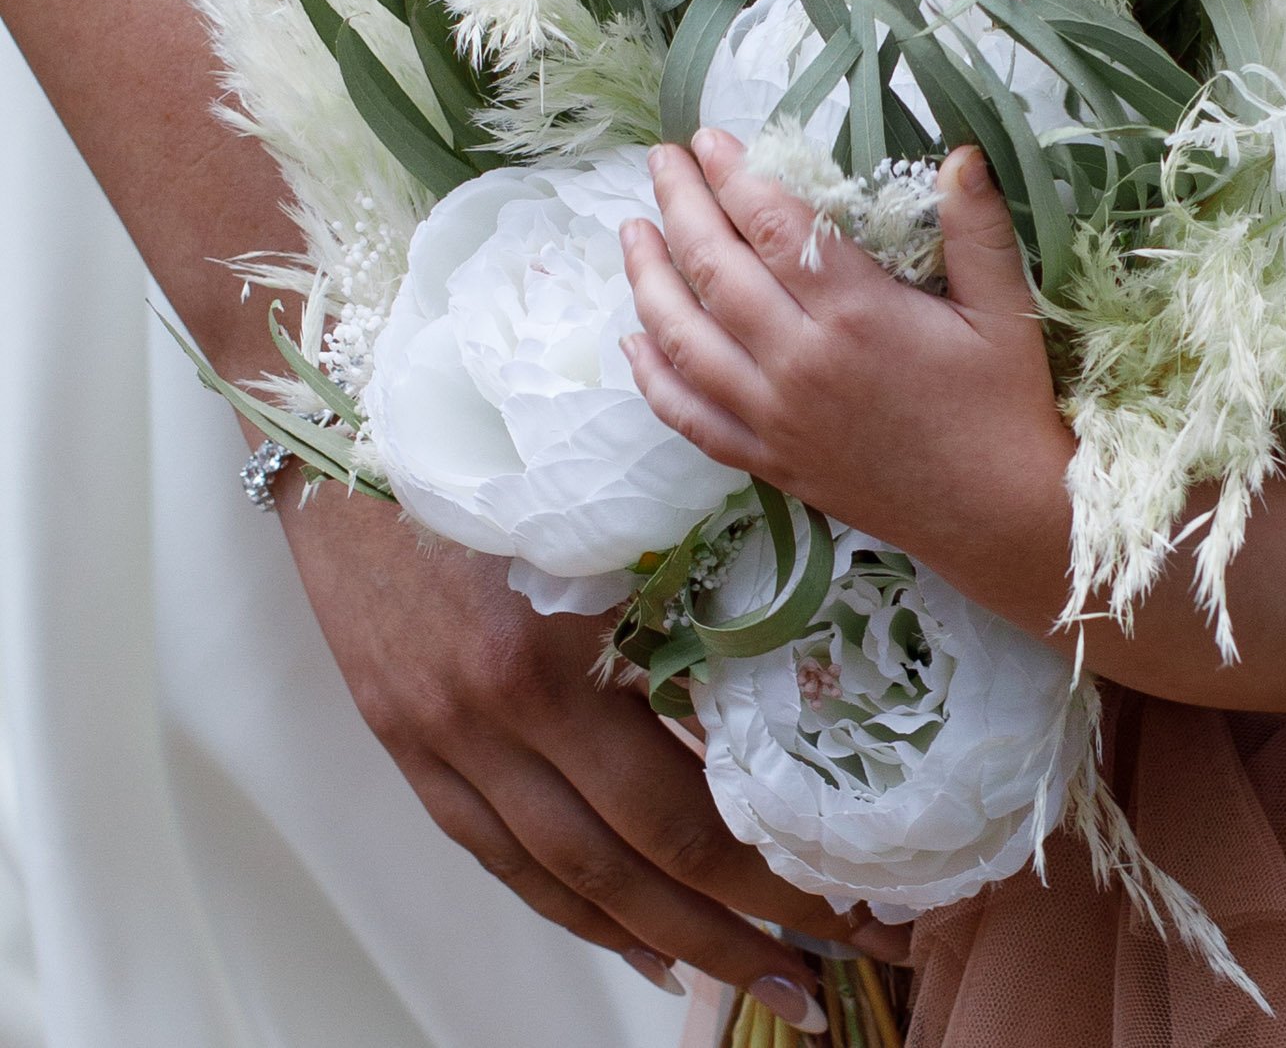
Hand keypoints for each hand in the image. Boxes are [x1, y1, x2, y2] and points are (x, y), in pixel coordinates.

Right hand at [278, 474, 908, 1013]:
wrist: (342, 404)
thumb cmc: (495, 422)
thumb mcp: (607, 498)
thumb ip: (681, 586)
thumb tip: (781, 669)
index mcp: (553, 656)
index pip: (679, 814)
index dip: (769, 878)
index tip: (848, 906)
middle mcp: (489, 717)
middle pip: (627, 869)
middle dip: (734, 935)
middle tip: (825, 974)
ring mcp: (437, 736)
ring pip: (559, 879)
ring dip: (655, 939)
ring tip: (741, 976)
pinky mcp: (402, 734)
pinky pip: (493, 852)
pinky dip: (564, 906)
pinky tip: (623, 932)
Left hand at [620, 135, 1071, 582]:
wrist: (995, 517)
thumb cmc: (1004, 405)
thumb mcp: (1005, 309)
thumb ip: (978, 228)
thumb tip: (961, 153)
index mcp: (856, 315)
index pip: (772, 227)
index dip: (734, 175)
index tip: (710, 138)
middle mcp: (801, 363)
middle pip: (715, 271)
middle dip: (681, 206)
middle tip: (662, 160)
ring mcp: (775, 418)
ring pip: (685, 339)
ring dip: (649, 280)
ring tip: (632, 230)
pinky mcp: (768, 460)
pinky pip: (690, 416)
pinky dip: (653, 376)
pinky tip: (633, 340)